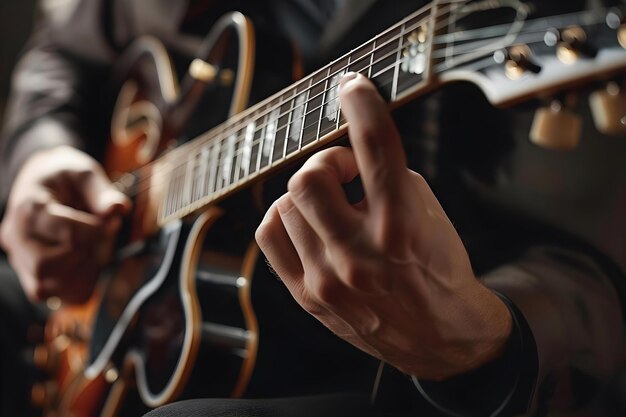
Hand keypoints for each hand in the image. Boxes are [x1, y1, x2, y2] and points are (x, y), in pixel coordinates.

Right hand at [0, 146, 130, 303]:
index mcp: (29, 208)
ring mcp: (19, 257)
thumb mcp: (85, 173)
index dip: (98, 232)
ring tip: (95, 249)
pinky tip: (88, 263)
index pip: (66, 235)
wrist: (42, 178)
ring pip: (43, 287)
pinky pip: (49, 294)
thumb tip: (118, 209)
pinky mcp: (28, 272)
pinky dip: (74, 285)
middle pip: (45, 266)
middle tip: (102, 237)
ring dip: (80, 273)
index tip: (112, 220)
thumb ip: (102, 192)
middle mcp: (16, 236)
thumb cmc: (64, 176)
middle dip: (84, 255)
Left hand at [255, 73, 511, 379]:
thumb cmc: (437, 270)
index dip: (362, 105)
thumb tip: (352, 144)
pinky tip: (306, 222)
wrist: (441, 336)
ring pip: (286, 204)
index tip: (353, 87)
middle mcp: (360, 256)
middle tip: (345, 172)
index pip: (376, 149)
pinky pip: (269, 235)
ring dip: (309, 193)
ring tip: (331, 205)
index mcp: (401, 227)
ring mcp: (328, 279)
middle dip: (327, 162)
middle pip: (309, 177)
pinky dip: (284, 217)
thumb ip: (388, 176)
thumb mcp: (428, 213)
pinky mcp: (307, 296)